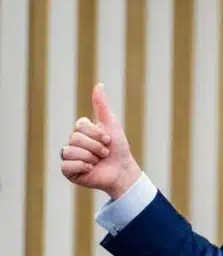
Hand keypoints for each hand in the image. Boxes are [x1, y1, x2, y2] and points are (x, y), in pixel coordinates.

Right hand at [59, 82, 140, 198]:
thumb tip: (99, 83)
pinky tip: (91, 169)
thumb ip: (102, 106)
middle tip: (105, 153)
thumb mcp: (112, 124)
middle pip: (75, 138)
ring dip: (90, 157)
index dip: (97, 133)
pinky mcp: (69, 171)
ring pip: (69, 151)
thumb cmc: (119, 148)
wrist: (123, 170)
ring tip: (98, 162)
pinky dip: (82, 167)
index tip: (108, 139)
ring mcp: (70, 157)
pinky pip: (66, 166)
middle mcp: (73, 143)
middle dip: (95, 146)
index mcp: (81, 131)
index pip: (80, 125)